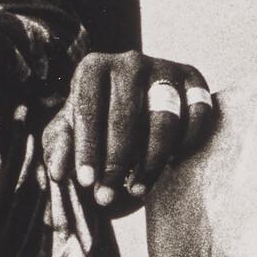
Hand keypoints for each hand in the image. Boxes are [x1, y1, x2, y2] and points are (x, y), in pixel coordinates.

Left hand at [40, 53, 218, 229]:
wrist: (135, 108)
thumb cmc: (96, 122)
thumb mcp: (69, 132)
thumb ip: (60, 147)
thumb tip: (58, 171)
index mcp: (93, 66)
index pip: (89, 109)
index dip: (87, 148)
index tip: (86, 183)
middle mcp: (130, 61)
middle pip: (125, 117)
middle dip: (115, 162)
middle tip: (107, 196)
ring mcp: (165, 69)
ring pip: (164, 120)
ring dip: (151, 162)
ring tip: (136, 189)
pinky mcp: (195, 81)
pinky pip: (198, 116)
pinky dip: (186, 144)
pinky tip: (170, 164)